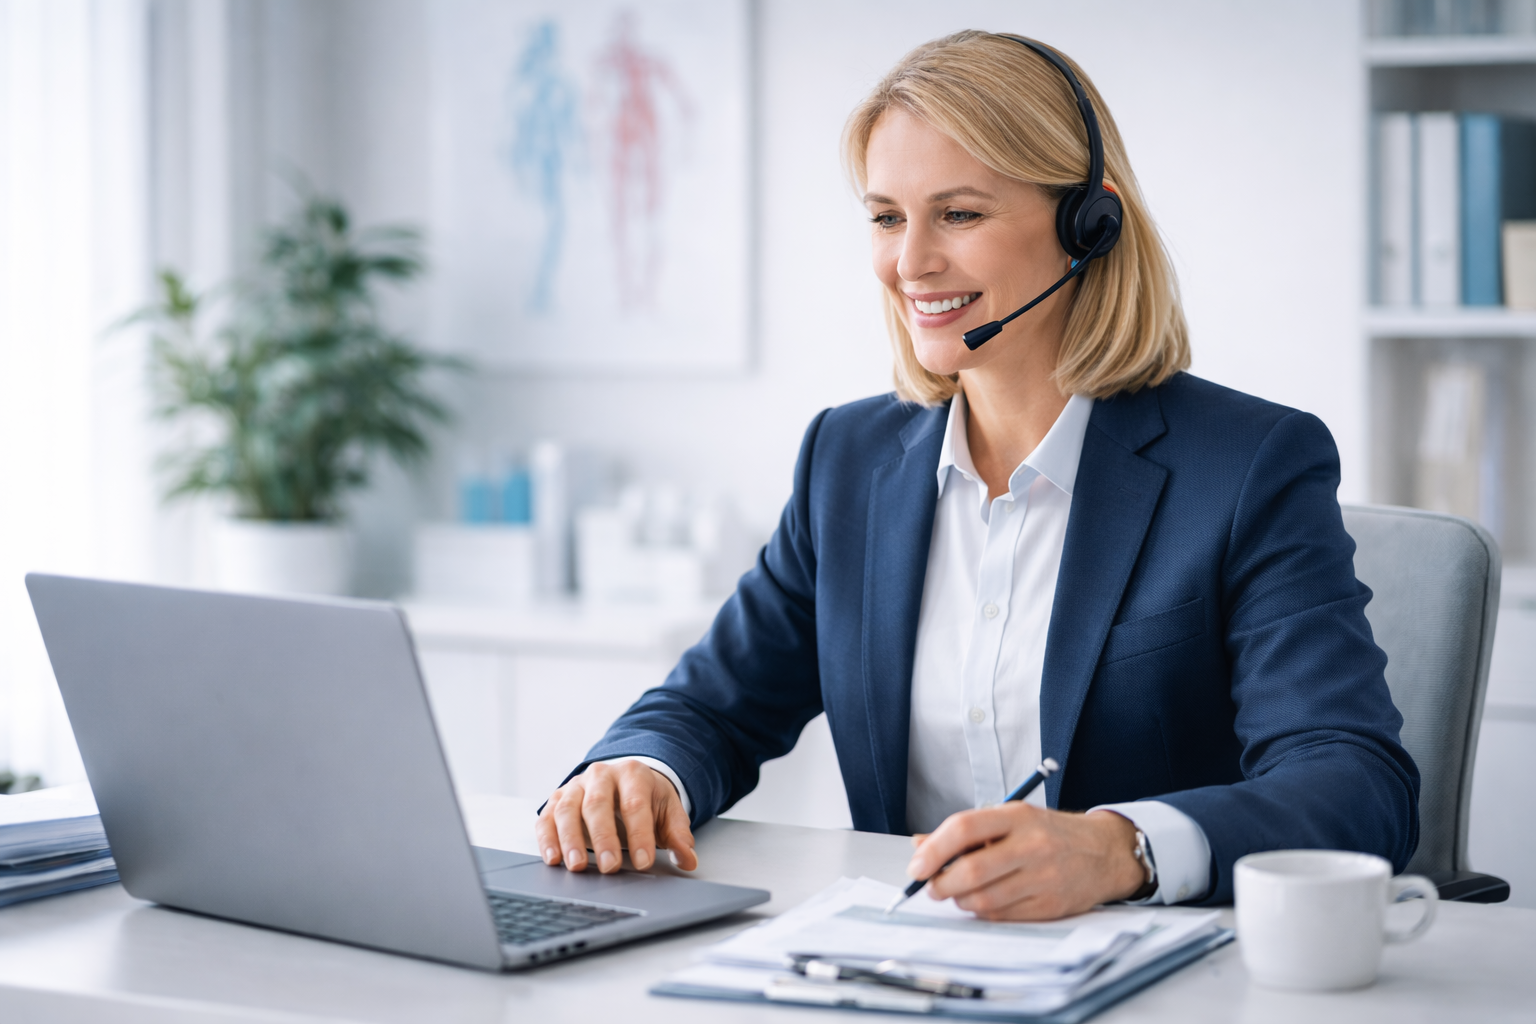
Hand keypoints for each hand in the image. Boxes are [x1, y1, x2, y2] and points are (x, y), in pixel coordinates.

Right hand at [535, 761, 696, 874]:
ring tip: (577, 867)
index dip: (639, 834)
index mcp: (632, 774)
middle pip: (598, 804)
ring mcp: (576, 786)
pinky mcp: (556, 799)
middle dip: (603, 838)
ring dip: (570, 839)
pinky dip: (547, 839)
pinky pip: (546, 818)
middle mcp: (601, 775)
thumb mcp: (668, 811)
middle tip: (610, 866)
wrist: (625, 779)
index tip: (643, 862)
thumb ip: (678, 834)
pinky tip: (554, 859)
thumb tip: (687, 860)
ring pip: (568, 809)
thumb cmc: (646, 798)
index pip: (635, 803)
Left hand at [907, 805, 1144, 919]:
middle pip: (971, 871)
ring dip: (960, 901)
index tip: (916, 866)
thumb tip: (919, 845)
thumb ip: (966, 832)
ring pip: (984, 899)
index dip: (933, 850)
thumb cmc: (1049, 833)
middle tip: (931, 887)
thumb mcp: (1011, 818)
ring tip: (959, 893)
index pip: (963, 829)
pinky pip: (1002, 916)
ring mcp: (1044, 878)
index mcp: (1017, 816)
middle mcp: (1032, 845)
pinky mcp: (1051, 906)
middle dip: (941, 884)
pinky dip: (983, 912)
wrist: (1105, 852)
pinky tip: (984, 901)